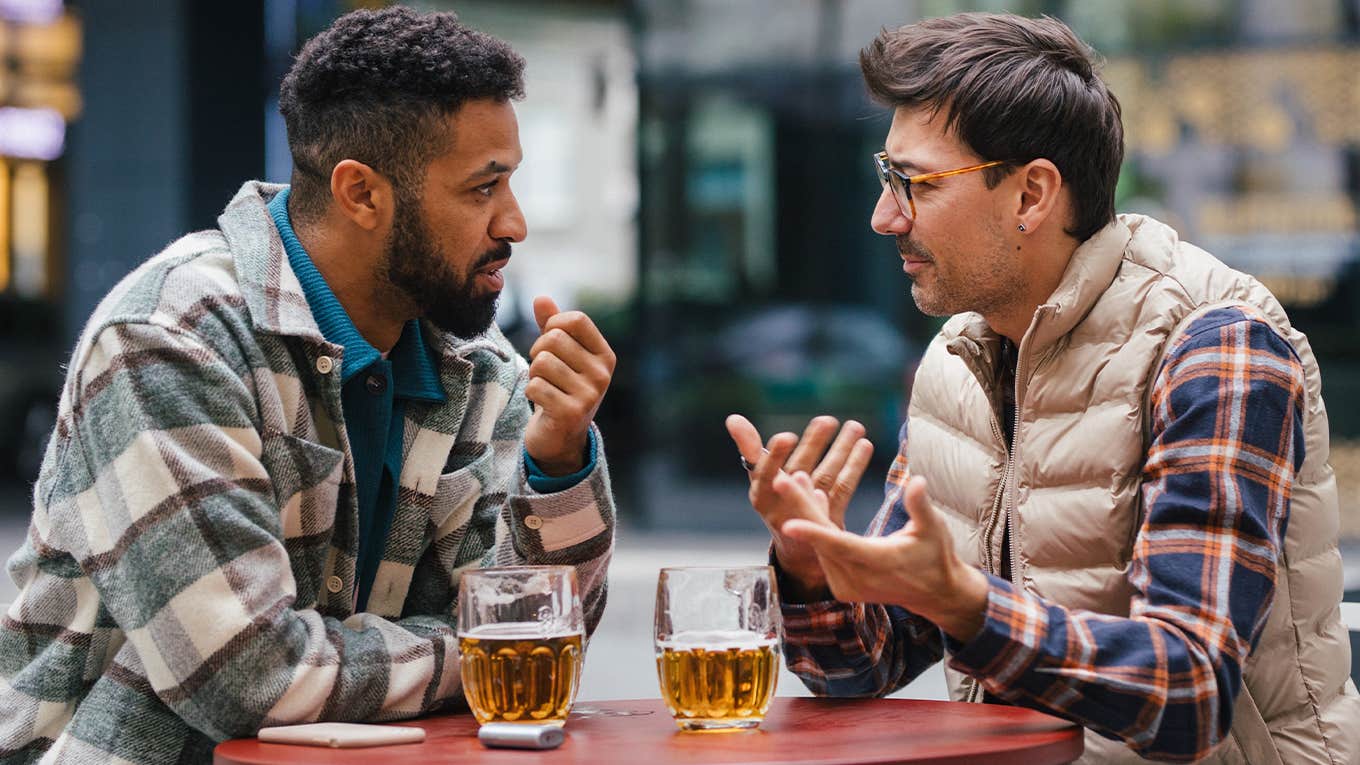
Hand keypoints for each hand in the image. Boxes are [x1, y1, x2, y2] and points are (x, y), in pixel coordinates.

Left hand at [523, 296, 615, 475]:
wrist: (562, 437)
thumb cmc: (561, 388)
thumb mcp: (562, 355)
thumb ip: (553, 326)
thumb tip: (540, 298)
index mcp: (605, 355)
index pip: (577, 319)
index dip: (553, 324)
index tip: (550, 341)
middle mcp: (603, 374)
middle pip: (554, 339)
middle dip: (538, 351)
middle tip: (543, 369)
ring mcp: (590, 395)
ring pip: (541, 362)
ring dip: (534, 374)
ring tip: (544, 386)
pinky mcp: (571, 413)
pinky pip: (535, 386)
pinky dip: (531, 392)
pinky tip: (542, 403)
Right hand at [725, 413, 872, 596]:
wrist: (796, 547)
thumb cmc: (776, 501)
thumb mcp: (760, 476)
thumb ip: (750, 447)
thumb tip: (732, 418)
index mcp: (761, 493)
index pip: (767, 472)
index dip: (776, 456)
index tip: (786, 437)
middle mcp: (783, 504)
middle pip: (800, 469)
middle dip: (813, 444)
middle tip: (827, 420)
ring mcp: (808, 513)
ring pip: (826, 474)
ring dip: (841, 449)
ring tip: (855, 426)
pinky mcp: (831, 518)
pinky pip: (843, 488)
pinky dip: (854, 466)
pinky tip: (865, 446)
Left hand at [778, 474, 988, 641]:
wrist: (934, 593)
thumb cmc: (935, 555)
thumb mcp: (933, 529)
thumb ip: (920, 506)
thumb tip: (917, 480)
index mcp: (877, 562)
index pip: (839, 546)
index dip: (812, 534)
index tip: (787, 524)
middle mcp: (857, 578)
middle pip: (822, 540)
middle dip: (801, 507)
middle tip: (782, 478)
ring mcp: (847, 585)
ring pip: (819, 545)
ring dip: (806, 513)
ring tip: (795, 480)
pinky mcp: (841, 586)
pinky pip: (824, 553)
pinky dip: (816, 529)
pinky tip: (811, 501)